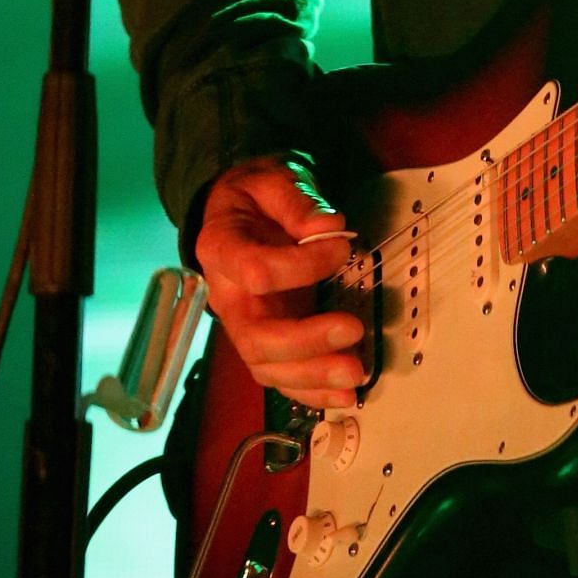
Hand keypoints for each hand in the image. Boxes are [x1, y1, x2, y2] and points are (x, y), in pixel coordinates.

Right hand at [192, 156, 368, 408]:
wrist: (241, 214)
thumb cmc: (256, 195)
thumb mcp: (272, 179)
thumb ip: (296, 200)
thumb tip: (329, 227)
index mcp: (221, 250)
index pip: (256, 272)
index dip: (302, 265)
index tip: (342, 249)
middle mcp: (226, 297)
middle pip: (256, 337)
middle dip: (306, 341)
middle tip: (353, 330)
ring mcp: (244, 325)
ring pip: (268, 367)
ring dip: (313, 376)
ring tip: (356, 374)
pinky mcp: (265, 341)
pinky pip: (281, 377)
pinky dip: (311, 393)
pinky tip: (343, 398)